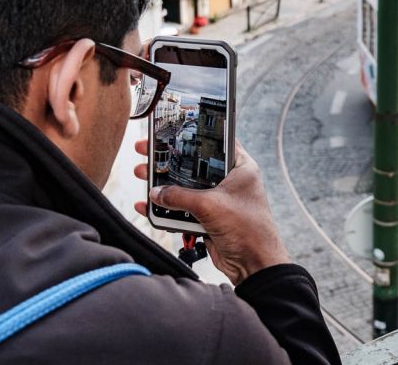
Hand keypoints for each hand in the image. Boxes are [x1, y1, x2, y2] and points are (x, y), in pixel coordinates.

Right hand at [133, 140, 290, 284]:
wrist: (254, 265)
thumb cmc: (249, 230)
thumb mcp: (210, 206)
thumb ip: (180, 197)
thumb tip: (157, 192)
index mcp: (240, 168)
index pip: (215, 143)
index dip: (192, 137)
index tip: (171, 132)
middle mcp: (229, 181)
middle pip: (194, 166)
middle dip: (169, 162)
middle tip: (148, 153)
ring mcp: (218, 200)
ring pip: (186, 189)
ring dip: (165, 186)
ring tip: (143, 176)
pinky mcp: (209, 218)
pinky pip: (184, 210)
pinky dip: (168, 208)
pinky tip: (149, 205)